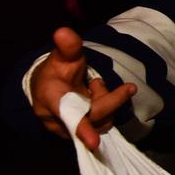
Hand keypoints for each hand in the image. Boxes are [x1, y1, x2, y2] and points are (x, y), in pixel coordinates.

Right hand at [29, 26, 135, 152]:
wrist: (46, 88)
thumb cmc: (56, 71)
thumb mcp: (62, 56)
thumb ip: (67, 46)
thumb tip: (63, 32)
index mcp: (50, 99)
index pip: (67, 114)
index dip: (80, 128)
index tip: (94, 143)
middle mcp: (58, 119)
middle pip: (93, 117)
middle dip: (111, 101)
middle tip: (128, 88)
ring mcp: (70, 129)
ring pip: (101, 122)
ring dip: (107, 102)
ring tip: (96, 86)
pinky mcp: (82, 133)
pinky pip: (102, 124)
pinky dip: (106, 108)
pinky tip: (97, 96)